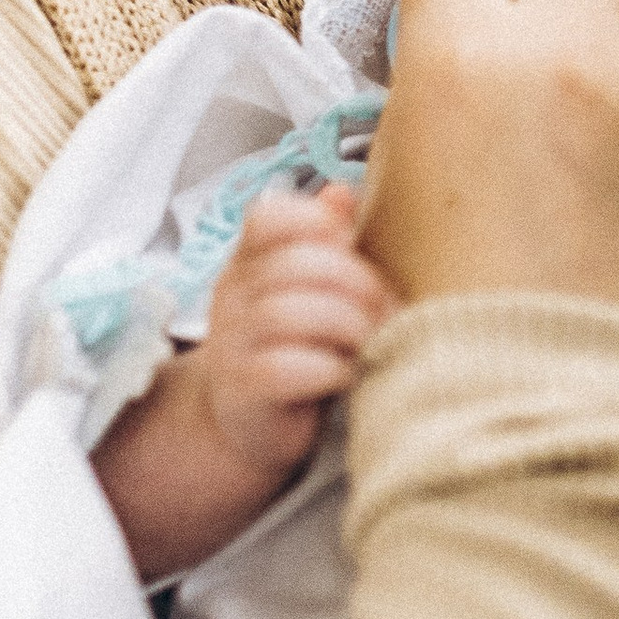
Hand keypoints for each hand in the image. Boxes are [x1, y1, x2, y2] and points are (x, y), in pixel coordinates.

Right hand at [95, 189, 391, 578]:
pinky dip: (329, 368)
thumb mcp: (311, 290)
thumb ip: (328, 241)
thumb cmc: (295, 348)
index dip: (314, 221)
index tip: (350, 245)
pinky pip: (284, 367)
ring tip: (370, 342)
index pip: (267, 216)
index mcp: (251, 260)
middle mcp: (233, 295)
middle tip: (386, 308)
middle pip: (294, 264)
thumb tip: (345, 191)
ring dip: (348, 326)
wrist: (249, 426)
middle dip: (356, 282)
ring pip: (289, 313)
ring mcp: (231, 343)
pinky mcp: (243, 390)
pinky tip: (347, 374)